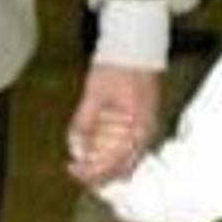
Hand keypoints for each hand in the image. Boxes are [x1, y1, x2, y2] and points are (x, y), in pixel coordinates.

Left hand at [66, 65, 160, 187]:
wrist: (136, 47)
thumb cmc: (118, 66)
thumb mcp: (94, 94)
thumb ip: (84, 122)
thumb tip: (76, 147)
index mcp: (137, 127)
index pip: (114, 163)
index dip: (91, 171)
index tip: (74, 169)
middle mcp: (146, 132)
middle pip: (124, 169)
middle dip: (99, 175)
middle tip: (77, 171)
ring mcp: (148, 129)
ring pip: (128, 161)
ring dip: (107, 166)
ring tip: (84, 163)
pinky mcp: (144, 123)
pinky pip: (131, 149)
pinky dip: (114, 155)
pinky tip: (97, 150)